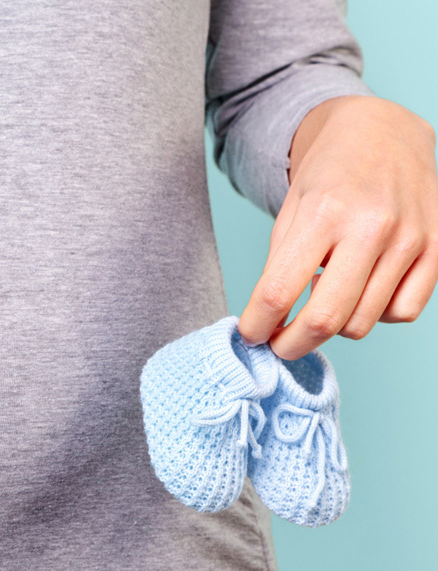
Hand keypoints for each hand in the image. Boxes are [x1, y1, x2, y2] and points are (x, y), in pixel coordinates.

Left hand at [237, 95, 437, 359]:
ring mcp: (410, 239)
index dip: (256, 326)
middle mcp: (371, 226)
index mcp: (323, 213)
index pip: (277, 292)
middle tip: (279, 343)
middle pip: (325, 320)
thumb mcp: (290, 211)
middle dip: (292, 344)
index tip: (250, 335)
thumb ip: (279, 267)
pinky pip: (402, 312)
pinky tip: (363, 291)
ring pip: (362, 323)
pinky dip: (377, 314)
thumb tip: (266, 325)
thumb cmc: (330, 177)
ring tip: (323, 299)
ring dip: (334, 325)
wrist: (383, 134)